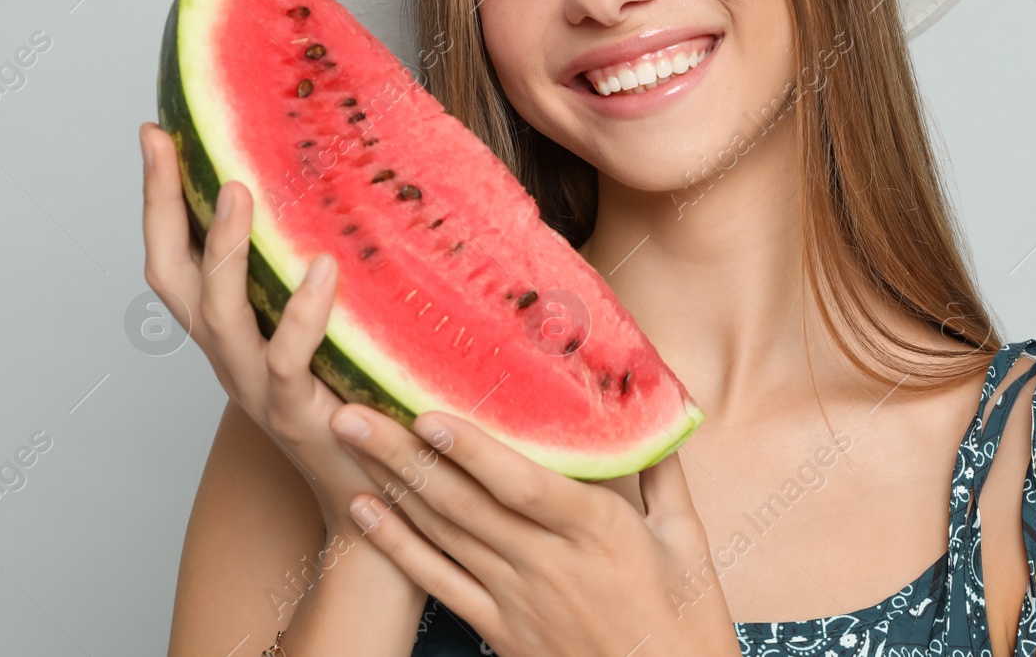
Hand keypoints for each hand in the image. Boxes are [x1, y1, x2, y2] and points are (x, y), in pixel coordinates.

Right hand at [138, 122, 403, 541]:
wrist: (370, 487)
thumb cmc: (351, 397)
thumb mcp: (325, 325)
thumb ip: (317, 274)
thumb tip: (341, 192)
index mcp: (229, 330)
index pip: (176, 257)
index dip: (160, 200)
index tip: (156, 134)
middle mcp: (228, 355)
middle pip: (175, 277)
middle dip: (165, 208)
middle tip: (170, 146)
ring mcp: (255, 384)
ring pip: (219, 313)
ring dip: (224, 250)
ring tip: (241, 191)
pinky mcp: (296, 411)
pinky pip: (288, 358)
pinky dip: (303, 312)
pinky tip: (323, 269)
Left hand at [329, 404, 740, 656]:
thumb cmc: (685, 618)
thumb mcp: (686, 536)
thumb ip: (660, 469)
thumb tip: (653, 406)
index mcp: (597, 530)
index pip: (523, 485)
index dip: (473, 452)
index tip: (429, 413)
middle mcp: (546, 562)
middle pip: (463, 503)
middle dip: (402, 454)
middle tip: (352, 412)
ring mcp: (516, 597)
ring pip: (442, 533)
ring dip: (390, 485)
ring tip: (350, 441)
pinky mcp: (498, 628)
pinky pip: (438, 582)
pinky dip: (396, 546)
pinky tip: (363, 511)